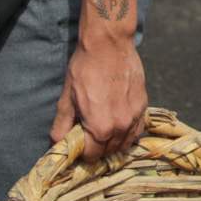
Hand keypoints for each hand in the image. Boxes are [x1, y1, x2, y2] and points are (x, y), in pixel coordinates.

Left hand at [52, 38, 147, 158]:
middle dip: (97, 148)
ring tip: (103, 130)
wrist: (109, 44)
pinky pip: (136, 130)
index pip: (92, 156)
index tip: (78, 144)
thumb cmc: (84, 68)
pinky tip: (118, 123)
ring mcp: (134, 117)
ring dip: (113, 143)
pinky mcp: (143, 106)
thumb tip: (57, 143)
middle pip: (109, 152)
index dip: (82, 152)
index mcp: (100, 128)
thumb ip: (62, 124)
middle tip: (88, 135)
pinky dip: (127, 133)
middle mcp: (120, 127)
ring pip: (125, 144)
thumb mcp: (67, 97)